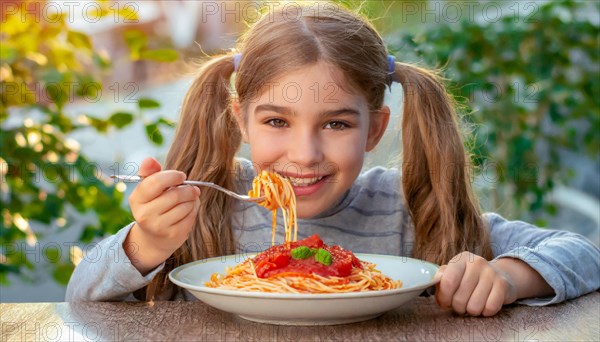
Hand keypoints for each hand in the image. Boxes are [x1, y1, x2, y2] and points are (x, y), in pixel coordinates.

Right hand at [124, 157, 199, 273]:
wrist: (154, 237)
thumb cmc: (154, 205)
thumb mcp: (148, 189)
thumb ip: (150, 172)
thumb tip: (149, 159)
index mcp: (136, 199)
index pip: (156, 182)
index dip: (173, 176)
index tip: (182, 176)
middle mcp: (144, 214)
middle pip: (175, 194)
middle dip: (188, 189)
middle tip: (192, 189)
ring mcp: (158, 227)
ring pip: (186, 205)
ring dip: (192, 200)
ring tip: (188, 201)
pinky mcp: (173, 235)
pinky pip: (191, 217)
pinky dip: (194, 211)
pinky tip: (188, 211)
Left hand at [434, 251, 517, 316]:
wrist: (502, 275)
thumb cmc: (470, 278)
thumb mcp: (454, 273)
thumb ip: (441, 278)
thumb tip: (432, 282)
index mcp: (461, 259)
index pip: (447, 282)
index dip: (444, 297)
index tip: (445, 302)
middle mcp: (477, 262)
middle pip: (459, 298)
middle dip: (458, 307)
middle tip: (461, 304)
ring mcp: (491, 273)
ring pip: (474, 306)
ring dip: (472, 310)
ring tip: (473, 304)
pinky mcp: (503, 285)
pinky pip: (489, 308)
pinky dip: (486, 312)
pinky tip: (485, 304)